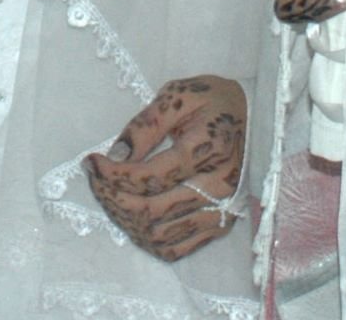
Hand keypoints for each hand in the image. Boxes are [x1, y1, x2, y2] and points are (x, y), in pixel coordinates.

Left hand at [83, 75, 247, 260]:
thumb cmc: (213, 101)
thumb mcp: (177, 95)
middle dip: (111, 196)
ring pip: (159, 234)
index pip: (150, 177)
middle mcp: (218, 186)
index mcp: (208, 149)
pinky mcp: (219, 225)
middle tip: (95, 178)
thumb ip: (146, 124)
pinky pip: (177, 250)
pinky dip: (147, 240)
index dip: (113, 175)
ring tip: (110, 195)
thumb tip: (117, 155)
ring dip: (125, 219)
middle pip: (151, 210)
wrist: (254, 116)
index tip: (91, 161)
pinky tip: (133, 218)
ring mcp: (220, 210)